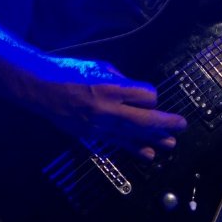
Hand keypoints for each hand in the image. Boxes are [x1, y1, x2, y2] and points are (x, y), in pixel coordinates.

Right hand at [26, 56, 186, 160]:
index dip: (151, 96)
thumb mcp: (99, 66)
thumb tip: (137, 91)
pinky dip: (134, 149)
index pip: (145, 96)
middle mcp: (106, 109)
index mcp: (109, 88)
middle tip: (181, 125)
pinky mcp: (91, 135)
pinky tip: (149, 154)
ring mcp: (98, 125)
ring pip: (133, 135)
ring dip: (154, 140)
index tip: (150, 95)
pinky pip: (117, 144)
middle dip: (165, 123)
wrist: (40, 89)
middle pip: (144, 120)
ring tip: (171, 144)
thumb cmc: (69, 71)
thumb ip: (121, 80)